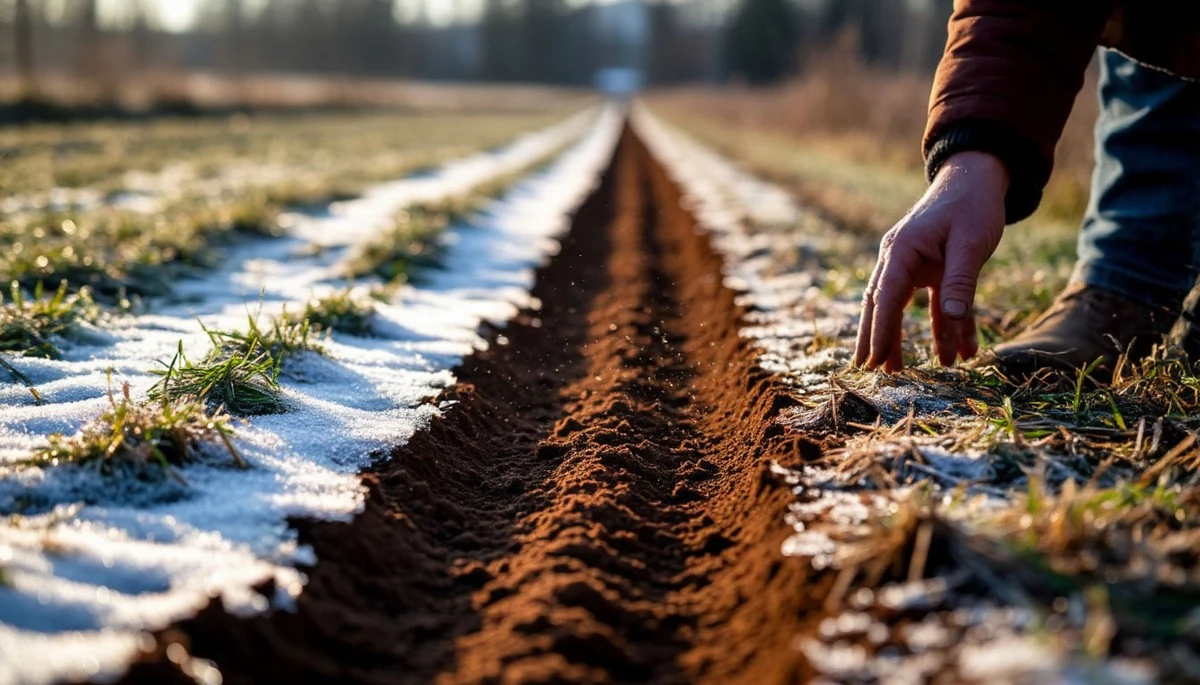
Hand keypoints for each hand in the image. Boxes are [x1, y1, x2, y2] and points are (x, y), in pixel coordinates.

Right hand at [854, 151, 1008, 370]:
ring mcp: (915, 264)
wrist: (978, 177)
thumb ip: (961, 280)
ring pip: (904, 307)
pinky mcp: (934, 269)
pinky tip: (960, 352)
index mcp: (902, 250)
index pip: (886, 298)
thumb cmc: (972, 205)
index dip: (880, 331)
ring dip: (906, 338)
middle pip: (883, 305)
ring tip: (903, 371)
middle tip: (870, 370)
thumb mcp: (971, 243)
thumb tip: (952, 316)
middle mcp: (901, 259)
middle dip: (877, 338)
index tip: (874, 360)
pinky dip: (947, 327)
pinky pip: (936, 303)